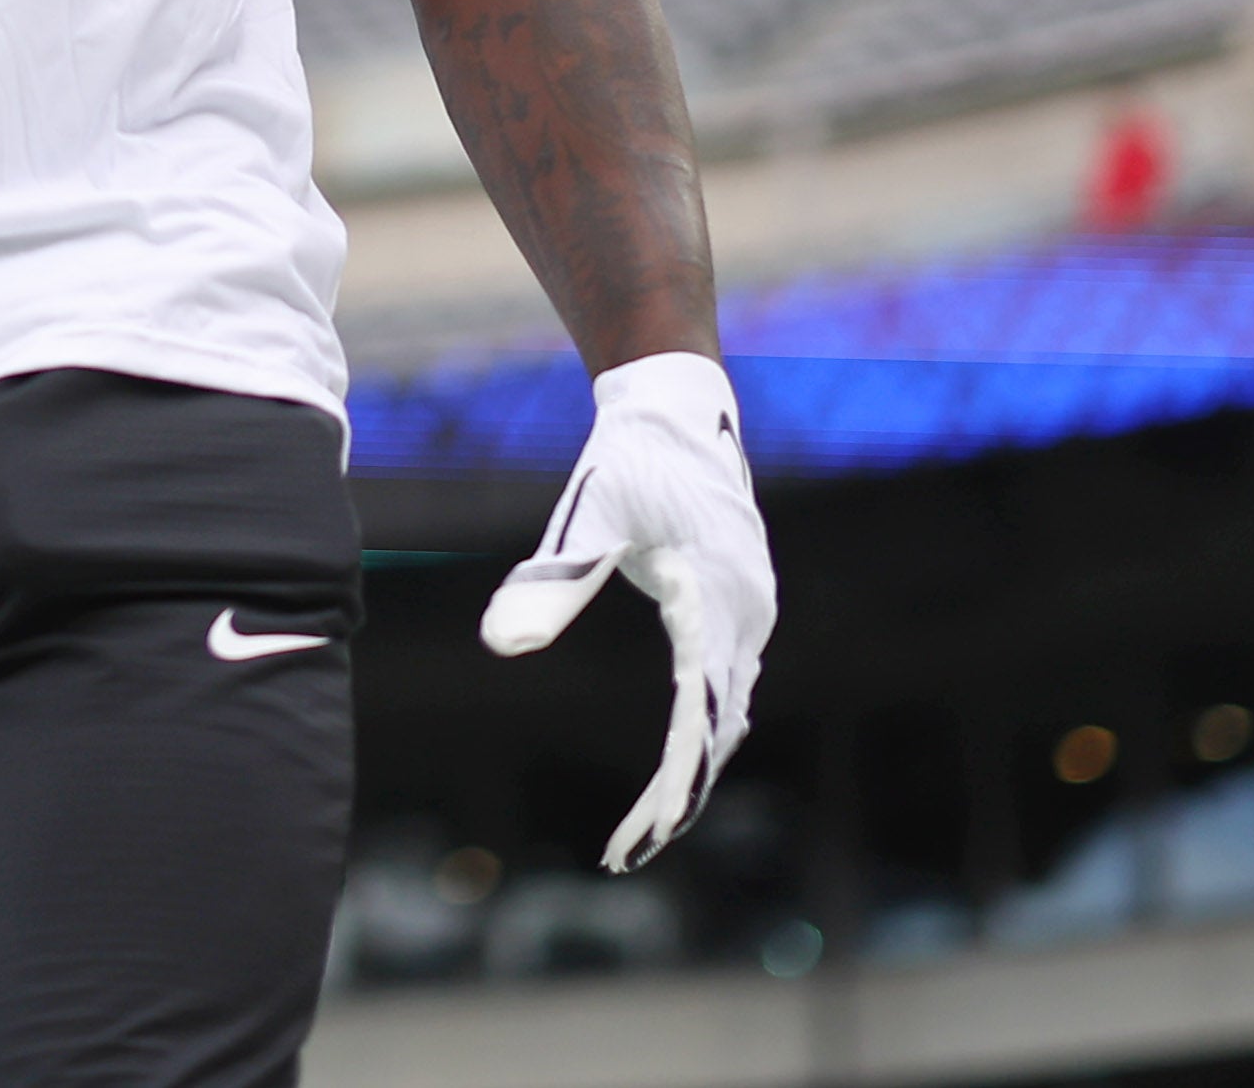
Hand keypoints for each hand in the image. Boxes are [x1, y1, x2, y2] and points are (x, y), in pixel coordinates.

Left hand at [479, 350, 775, 871]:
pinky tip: (682, 761)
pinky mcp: (741, 600)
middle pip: (720, 727)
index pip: (699, 717)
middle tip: (628, 851)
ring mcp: (751, 606)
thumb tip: (501, 644)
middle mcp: (746, 611)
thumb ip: (552, 582)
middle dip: (677, 792)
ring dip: (693, 764)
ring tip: (648, 825)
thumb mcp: (586, 518)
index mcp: (714, 599)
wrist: (679, 402)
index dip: (671, 784)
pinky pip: (729, 680)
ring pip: (730, 708)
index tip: (641, 837)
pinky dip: (705, 726)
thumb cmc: (631, 458)